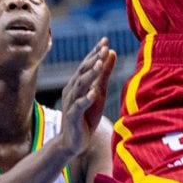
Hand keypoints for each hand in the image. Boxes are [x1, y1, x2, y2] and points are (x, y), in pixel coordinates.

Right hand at [56, 39, 115, 157]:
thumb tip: (111, 52)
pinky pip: (78, 106)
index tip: (105, 40)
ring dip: (89, 75)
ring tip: (99, 64)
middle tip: (103, 47)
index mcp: (78, 83)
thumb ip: (103, 74)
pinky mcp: (72, 117)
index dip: (95, 52)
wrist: (73, 142)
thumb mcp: (98, 92)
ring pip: (80, 86)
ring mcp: (71, 103)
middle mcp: (72, 90)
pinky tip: (93, 93)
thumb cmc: (86, 116)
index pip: (87, 64)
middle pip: (83, 71)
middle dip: (93, 59)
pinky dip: (85, 99)